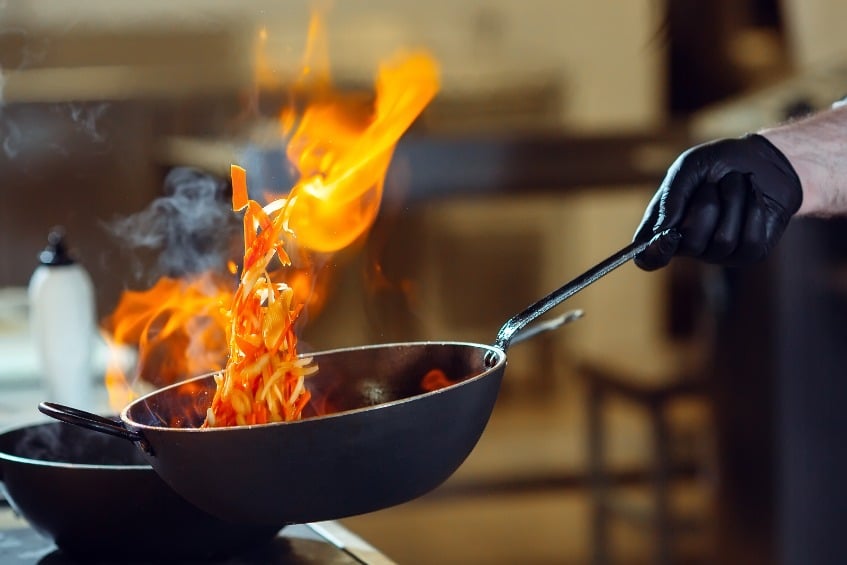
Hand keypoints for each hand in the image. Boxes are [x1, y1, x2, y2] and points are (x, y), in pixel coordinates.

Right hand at [633, 133, 802, 269]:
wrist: (762, 157)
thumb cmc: (718, 162)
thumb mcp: (688, 168)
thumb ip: (672, 197)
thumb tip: (662, 230)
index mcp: (665, 228)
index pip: (648, 259)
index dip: (654, 253)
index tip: (667, 236)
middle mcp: (689, 246)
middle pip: (691, 244)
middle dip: (705, 206)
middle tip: (712, 183)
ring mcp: (720, 253)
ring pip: (723, 240)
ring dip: (732, 201)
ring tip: (736, 182)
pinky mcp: (750, 252)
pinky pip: (750, 242)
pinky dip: (753, 210)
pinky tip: (753, 195)